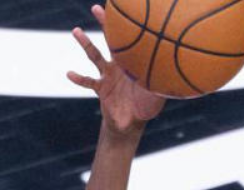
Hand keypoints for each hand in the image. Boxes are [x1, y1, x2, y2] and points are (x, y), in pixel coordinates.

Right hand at [68, 5, 164, 133]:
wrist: (131, 123)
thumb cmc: (146, 107)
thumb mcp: (157, 96)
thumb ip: (163, 85)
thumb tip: (174, 76)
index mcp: (133, 64)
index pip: (130, 41)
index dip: (127, 28)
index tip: (123, 10)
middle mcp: (119, 65)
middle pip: (110, 40)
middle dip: (104, 24)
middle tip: (97, 8)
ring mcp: (108, 75)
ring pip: (95, 55)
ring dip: (86, 43)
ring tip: (76, 31)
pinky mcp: (100, 88)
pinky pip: (88, 81)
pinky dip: (79, 78)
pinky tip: (69, 73)